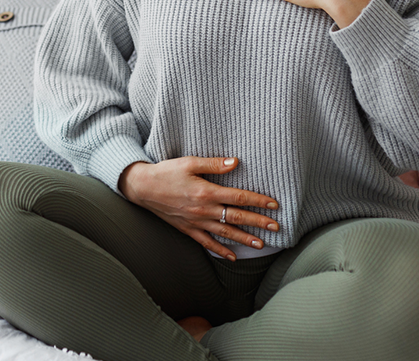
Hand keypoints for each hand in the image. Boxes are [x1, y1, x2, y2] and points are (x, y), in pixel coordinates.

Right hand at [118, 157, 278, 261]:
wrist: (143, 188)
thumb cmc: (166, 172)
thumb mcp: (189, 162)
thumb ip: (213, 164)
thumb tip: (235, 162)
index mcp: (206, 192)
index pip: (239, 198)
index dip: (258, 201)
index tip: (274, 205)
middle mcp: (204, 210)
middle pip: (236, 217)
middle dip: (258, 223)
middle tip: (276, 228)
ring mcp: (196, 222)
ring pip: (225, 233)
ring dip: (244, 239)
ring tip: (261, 245)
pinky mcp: (188, 229)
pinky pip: (207, 242)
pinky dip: (220, 250)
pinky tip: (231, 256)